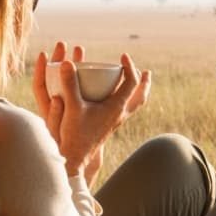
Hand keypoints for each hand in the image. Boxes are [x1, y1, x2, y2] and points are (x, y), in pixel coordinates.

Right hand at [34, 43, 151, 179]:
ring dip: (138, 93)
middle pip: (141, 96)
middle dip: (144, 83)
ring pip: (135, 105)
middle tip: (146, 72)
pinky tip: (118, 99)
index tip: (123, 56)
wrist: (74, 158)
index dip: (129, 67)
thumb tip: (68, 63)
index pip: (131, 83)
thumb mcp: (71, 107)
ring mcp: (116, 122)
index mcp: (116, 108)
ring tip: (139, 84)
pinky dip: (127, 101)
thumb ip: (69, 84)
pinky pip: (126, 111)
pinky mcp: (109, 126)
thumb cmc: (74, 134)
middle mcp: (120, 115)